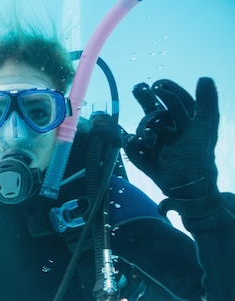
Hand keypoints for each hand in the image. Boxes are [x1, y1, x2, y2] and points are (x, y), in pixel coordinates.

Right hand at [124, 78, 218, 200]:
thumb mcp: (206, 126)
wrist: (188, 185)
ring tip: (148, 136)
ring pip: (142, 128)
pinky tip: (132, 140)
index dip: (167, 90)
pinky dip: (131, 143)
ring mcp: (157, 145)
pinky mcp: (146, 159)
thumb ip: (207, 102)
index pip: (175, 100)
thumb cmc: (200, 154)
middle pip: (154, 110)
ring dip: (143, 127)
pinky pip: (133, 148)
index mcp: (186, 122)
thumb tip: (205, 77)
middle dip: (145, 99)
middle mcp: (170, 131)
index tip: (156, 85)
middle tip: (137, 89)